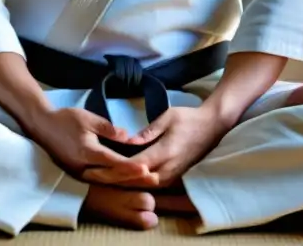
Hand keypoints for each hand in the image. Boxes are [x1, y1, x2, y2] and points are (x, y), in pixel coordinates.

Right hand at [27, 107, 159, 185]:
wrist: (42, 126)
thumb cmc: (66, 119)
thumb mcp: (88, 118)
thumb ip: (108, 129)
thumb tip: (128, 138)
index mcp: (87, 152)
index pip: (113, 162)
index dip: (130, 167)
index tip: (145, 169)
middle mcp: (83, 167)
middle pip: (112, 176)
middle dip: (132, 179)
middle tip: (152, 179)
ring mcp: (79, 172)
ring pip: (105, 181)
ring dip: (124, 182)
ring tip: (142, 181)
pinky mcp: (77, 173)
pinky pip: (98, 179)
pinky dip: (112, 180)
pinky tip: (124, 178)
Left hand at [82, 106, 225, 188]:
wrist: (212, 127)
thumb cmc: (189, 118)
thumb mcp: (167, 117)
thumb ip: (148, 131)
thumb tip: (129, 141)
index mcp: (163, 153)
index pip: (133, 166)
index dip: (113, 168)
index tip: (95, 167)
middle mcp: (166, 169)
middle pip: (134, 180)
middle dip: (112, 178)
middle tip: (91, 174)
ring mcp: (171, 175)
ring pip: (141, 185)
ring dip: (122, 182)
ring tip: (101, 177)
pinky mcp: (173, 177)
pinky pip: (149, 184)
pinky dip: (133, 182)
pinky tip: (120, 178)